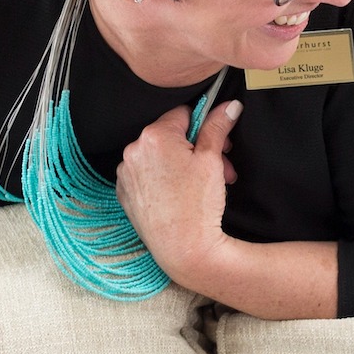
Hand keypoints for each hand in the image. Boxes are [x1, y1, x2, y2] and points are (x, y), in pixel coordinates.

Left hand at [116, 100, 242, 290]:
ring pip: (160, 156)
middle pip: (172, 136)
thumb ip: (217, 126)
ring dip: (182, 164)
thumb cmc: (198, 204)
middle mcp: (133, 150)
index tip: (218, 142)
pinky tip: (181, 194)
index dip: (206, 127)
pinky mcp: (125, 193)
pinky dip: (164, 179)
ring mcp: (125, 173)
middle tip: (219, 165)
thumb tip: (229, 105)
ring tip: (203, 184)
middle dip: (197, 147)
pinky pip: (147, 174)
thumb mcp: (212, 159)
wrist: (183, 247)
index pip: (184, 113)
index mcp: (154, 136)